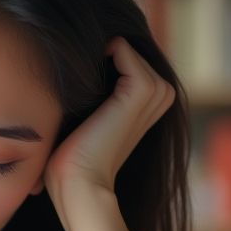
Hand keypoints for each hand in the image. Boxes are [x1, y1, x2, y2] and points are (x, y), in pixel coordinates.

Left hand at [43, 37, 175, 230]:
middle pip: (124, 47)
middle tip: (69, 78)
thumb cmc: (73, 157)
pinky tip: (80, 78)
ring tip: (73, 82)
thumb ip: (91, 89)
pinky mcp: (143, 89)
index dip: (97, 56)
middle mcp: (160, 94)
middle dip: (94, 53)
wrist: (79, 184)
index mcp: (150, 101)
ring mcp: (156, 91)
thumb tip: (72, 57)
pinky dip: (97, 54)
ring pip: (122, 46)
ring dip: (92, 55)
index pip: (126, 54)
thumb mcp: (84, 116)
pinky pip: (123, 48)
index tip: (72, 71)